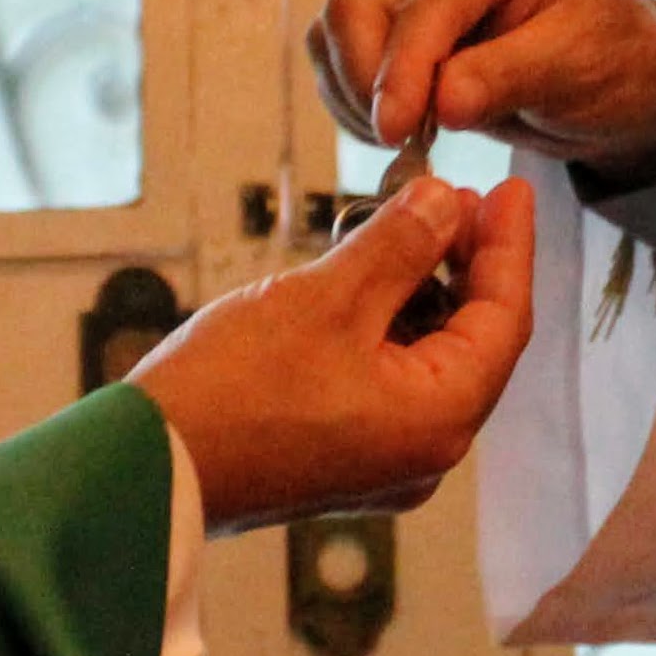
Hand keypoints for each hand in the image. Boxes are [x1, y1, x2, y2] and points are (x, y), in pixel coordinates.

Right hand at [131, 174, 539, 535]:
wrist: (144, 469)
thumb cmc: (232, 388)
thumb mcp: (327, 298)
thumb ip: (401, 245)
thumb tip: (448, 201)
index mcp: (438, 421)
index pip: (504, 321)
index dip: (508, 246)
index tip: (511, 186)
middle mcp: (425, 455)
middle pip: (473, 343)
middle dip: (464, 265)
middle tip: (448, 197)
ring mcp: (384, 464)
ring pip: (428, 360)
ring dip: (418, 292)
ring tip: (391, 228)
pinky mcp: (343, 461)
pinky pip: (390, 383)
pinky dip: (384, 329)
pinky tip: (356, 283)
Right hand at [311, 0, 655, 187]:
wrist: (620, 76)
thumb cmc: (612, 56)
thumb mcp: (577, 66)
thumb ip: (508, 77)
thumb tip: (442, 103)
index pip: (421, 4)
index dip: (401, 70)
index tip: (396, 130)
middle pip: (354, 6)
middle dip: (365, 80)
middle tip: (401, 141)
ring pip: (334, 33)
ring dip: (353, 94)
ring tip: (405, 141)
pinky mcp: (393, 30)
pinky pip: (340, 61)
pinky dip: (353, 103)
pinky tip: (399, 133)